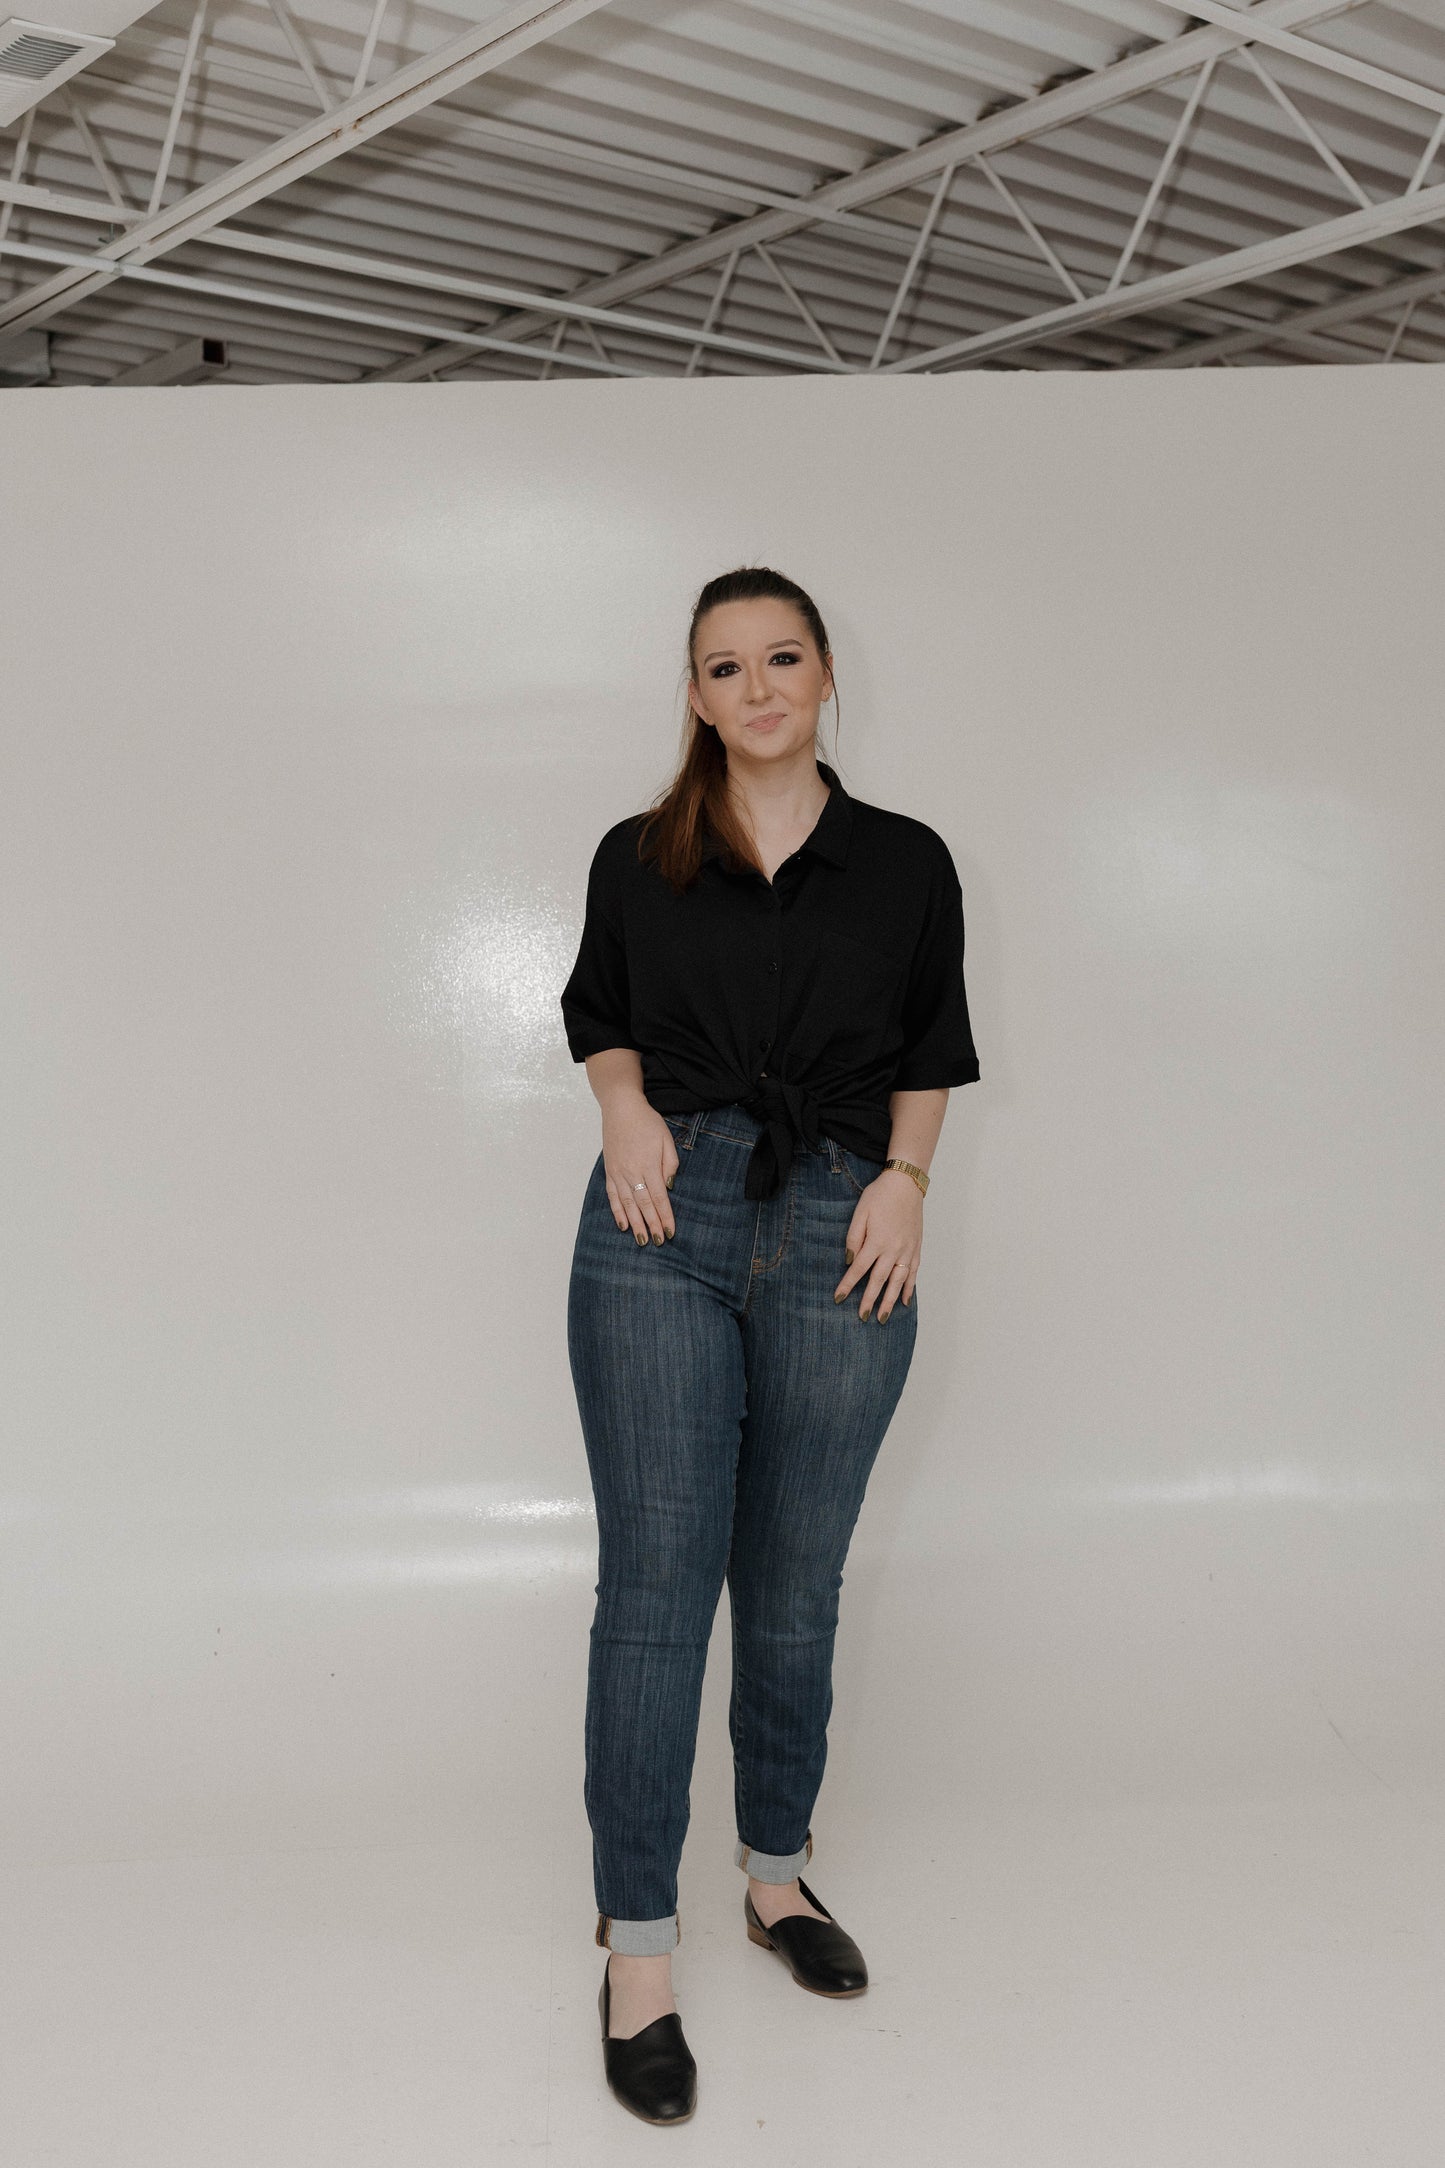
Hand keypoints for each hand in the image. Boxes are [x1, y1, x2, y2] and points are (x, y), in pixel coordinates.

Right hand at [602, 1099, 677, 1245]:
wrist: (621, 1109)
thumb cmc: (647, 1122)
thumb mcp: (666, 1139)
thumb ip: (670, 1164)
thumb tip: (670, 1187)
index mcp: (649, 1165)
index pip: (659, 1198)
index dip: (665, 1216)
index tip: (670, 1231)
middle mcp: (632, 1172)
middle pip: (644, 1205)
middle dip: (652, 1225)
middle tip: (658, 1242)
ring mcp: (619, 1173)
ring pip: (627, 1204)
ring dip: (635, 1224)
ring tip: (642, 1240)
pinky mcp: (610, 1172)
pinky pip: (613, 1196)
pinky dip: (617, 1212)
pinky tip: (623, 1225)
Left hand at [834, 1169, 920, 1320]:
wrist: (906, 1184)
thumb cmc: (880, 1196)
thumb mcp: (861, 1212)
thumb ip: (853, 1238)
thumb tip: (849, 1260)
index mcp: (877, 1241)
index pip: (859, 1269)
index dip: (847, 1285)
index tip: (838, 1298)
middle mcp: (893, 1250)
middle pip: (879, 1280)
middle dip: (869, 1300)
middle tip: (862, 1317)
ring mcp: (907, 1251)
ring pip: (898, 1282)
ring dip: (890, 1301)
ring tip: (883, 1317)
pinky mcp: (916, 1248)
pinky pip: (914, 1273)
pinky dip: (910, 1288)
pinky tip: (905, 1301)